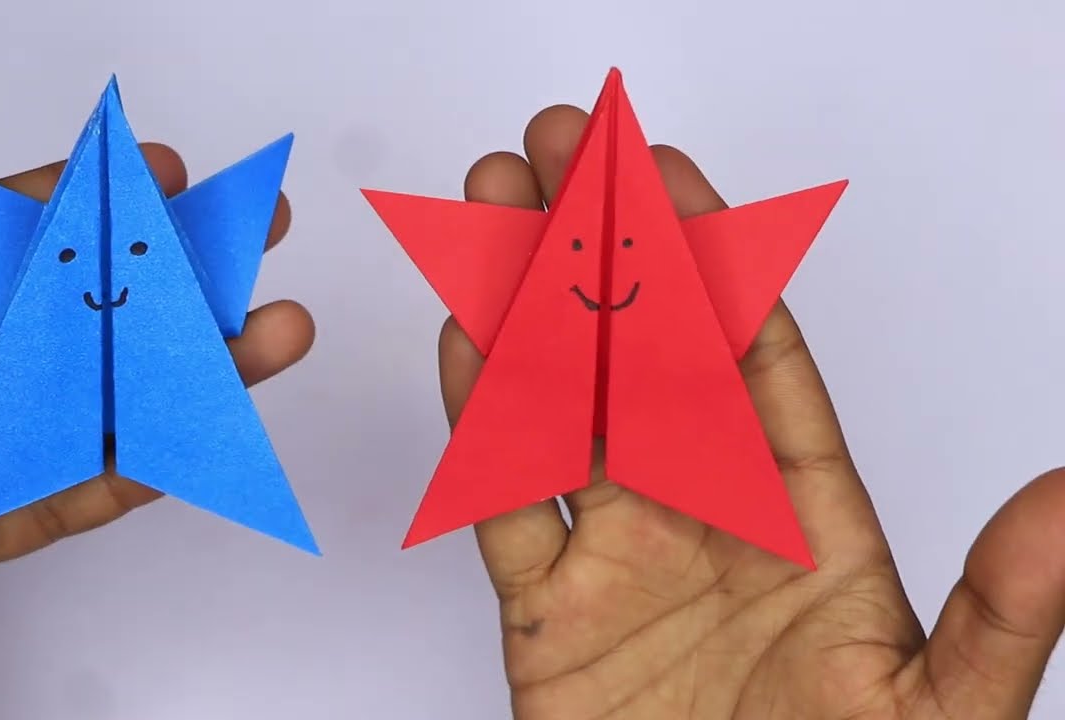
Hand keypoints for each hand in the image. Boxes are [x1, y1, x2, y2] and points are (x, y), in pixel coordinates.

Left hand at [0, 144, 313, 717]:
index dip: (63, 205)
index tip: (141, 176)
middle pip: (44, 318)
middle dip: (148, 277)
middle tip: (230, 241)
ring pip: (76, 407)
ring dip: (173, 374)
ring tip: (260, 336)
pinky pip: (62, 495)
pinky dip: (137, 463)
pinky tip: (196, 428)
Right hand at [441, 106, 1064, 718]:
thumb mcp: (939, 717)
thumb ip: (1001, 613)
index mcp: (807, 524)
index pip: (750, 359)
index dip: (708, 262)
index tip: (671, 179)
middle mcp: (704, 520)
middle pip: (642, 356)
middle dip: (601, 249)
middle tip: (565, 152)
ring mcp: (619, 561)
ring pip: (565, 410)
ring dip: (529, 309)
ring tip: (499, 212)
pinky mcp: (545, 618)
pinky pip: (506, 505)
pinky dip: (482, 425)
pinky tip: (469, 340)